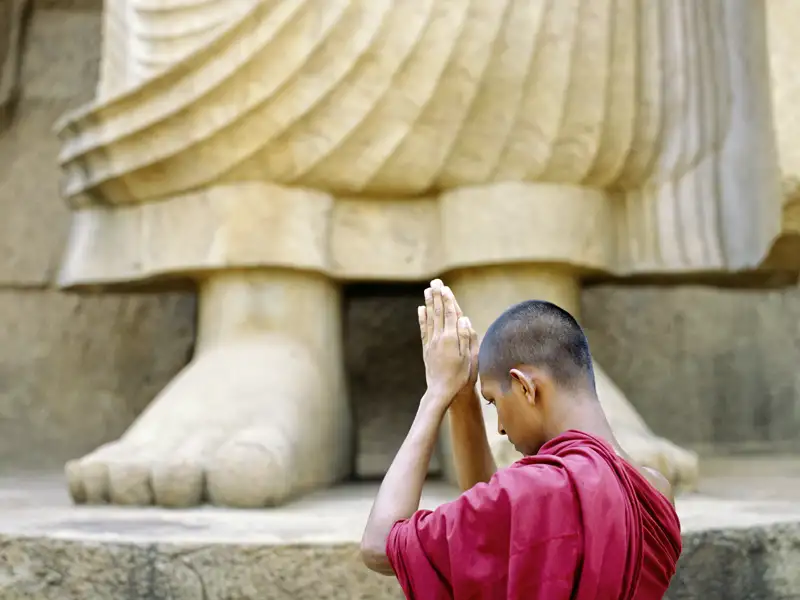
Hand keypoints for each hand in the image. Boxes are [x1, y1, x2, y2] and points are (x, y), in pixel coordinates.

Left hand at [418, 280, 474, 403]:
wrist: (441, 391)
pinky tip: (420, 309)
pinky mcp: (426, 349)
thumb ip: (465, 337)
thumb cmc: (460, 376)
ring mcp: (431, 343)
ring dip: (429, 303)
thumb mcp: (468, 358)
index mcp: (451, 339)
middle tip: (435, 282)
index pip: (450, 314)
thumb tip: (463, 318)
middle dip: (437, 296)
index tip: (445, 287)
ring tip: (427, 290)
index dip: (448, 300)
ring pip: (429, 318)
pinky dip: (422, 318)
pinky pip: (423, 329)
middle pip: (438, 312)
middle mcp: (439, 338)